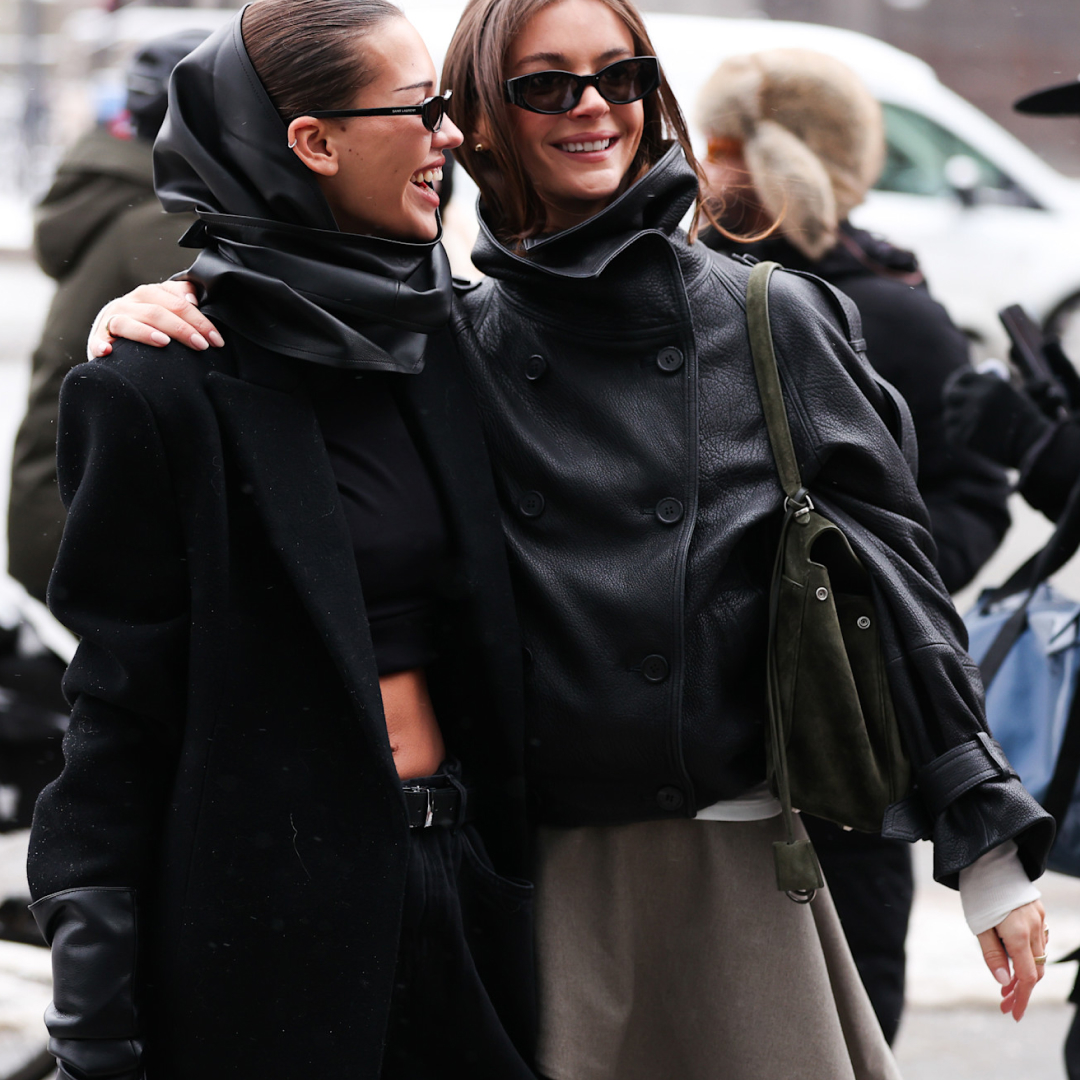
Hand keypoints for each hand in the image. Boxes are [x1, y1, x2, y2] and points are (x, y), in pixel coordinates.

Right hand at [89, 281, 223, 357]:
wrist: (114, 338)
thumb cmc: (148, 324)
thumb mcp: (166, 307)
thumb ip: (181, 297)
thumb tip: (194, 299)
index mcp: (149, 294)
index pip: (177, 303)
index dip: (199, 320)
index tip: (216, 339)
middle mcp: (129, 303)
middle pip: (156, 311)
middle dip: (182, 329)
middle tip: (201, 345)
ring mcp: (111, 320)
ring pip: (128, 321)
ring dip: (145, 332)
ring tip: (164, 342)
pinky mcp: (97, 338)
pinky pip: (97, 340)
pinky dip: (100, 344)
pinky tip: (108, 351)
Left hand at [942, 368, 1049, 466]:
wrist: (1032, 445)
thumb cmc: (1024, 420)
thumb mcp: (1009, 394)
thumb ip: (987, 386)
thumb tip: (964, 380)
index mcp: (991, 384)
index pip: (963, 377)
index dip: (959, 382)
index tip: (958, 386)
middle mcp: (978, 398)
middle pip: (950, 394)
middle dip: (953, 399)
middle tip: (956, 405)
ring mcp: (968, 418)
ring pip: (949, 415)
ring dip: (956, 419)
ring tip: (970, 425)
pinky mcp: (962, 436)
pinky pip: (952, 432)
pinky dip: (958, 434)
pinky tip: (971, 437)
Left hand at [976, 899, 1046, 1020]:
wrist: (987, 860)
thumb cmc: (978, 893)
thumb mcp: (978, 926)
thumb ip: (992, 954)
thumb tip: (1005, 982)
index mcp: (1017, 933)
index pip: (1027, 976)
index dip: (1021, 998)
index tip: (1013, 1013)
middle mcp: (1034, 928)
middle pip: (1036, 970)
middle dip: (1022, 989)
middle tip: (1004, 1001)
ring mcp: (1039, 919)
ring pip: (1039, 956)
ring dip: (1025, 972)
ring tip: (1006, 982)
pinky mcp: (1039, 912)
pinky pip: (1038, 940)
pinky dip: (1029, 954)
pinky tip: (1014, 956)